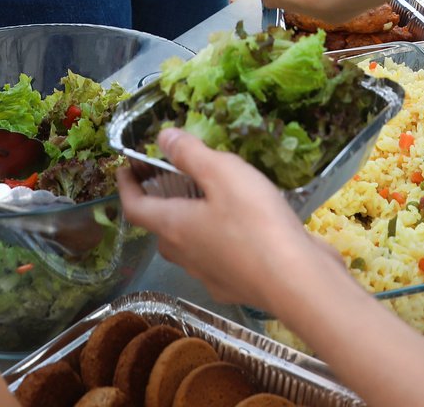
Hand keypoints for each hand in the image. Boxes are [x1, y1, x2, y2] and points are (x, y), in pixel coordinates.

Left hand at [120, 128, 338, 309]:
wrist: (297, 281)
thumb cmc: (255, 222)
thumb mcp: (224, 174)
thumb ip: (191, 154)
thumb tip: (163, 138)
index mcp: (173, 226)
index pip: (134, 207)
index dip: (126, 185)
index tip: (126, 167)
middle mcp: (184, 255)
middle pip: (161, 228)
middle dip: (162, 202)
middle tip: (176, 178)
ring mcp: (208, 276)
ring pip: (189, 246)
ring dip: (191, 223)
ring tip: (212, 199)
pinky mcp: (235, 286)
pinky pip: (217, 260)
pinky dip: (218, 241)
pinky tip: (242, 230)